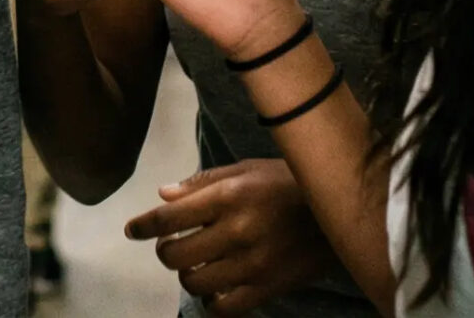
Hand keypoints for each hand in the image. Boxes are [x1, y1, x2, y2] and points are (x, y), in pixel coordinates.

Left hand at [126, 159, 332, 314]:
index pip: (168, 217)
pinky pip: (226, 308)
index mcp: (228, 196)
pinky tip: (216, 289)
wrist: (341, 210)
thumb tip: (162, 195)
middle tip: (173, 245)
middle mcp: (237, 231)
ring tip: (196, 265)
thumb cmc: (288, 183)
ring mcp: (253, 263)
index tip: (132, 230)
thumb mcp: (246, 170)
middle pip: (175, 255)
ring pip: (196, 283)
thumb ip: (203, 182)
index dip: (143, 226)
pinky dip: (213, 301)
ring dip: (188, 275)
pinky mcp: (269, 287)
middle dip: (166, 251)